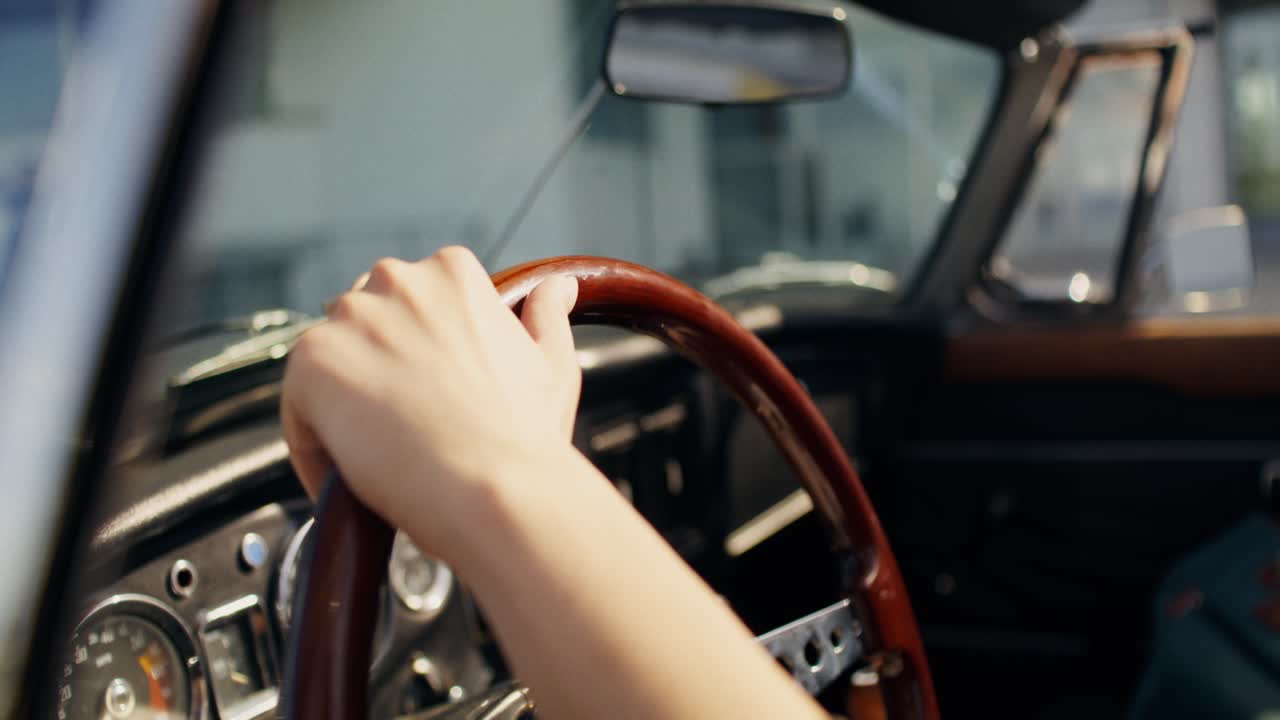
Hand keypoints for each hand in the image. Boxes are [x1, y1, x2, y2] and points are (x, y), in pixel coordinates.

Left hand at [280, 246, 581, 560]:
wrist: (499, 487)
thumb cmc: (528, 436)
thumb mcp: (550, 365)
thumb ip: (546, 316)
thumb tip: (557, 286)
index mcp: (452, 272)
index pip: (411, 302)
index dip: (416, 355)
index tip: (430, 395)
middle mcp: (397, 281)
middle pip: (363, 324)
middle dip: (376, 371)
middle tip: (402, 429)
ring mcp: (351, 319)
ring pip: (328, 363)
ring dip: (343, 405)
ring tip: (376, 459)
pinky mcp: (312, 364)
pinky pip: (298, 407)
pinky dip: (316, 446)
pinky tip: (349, 479)